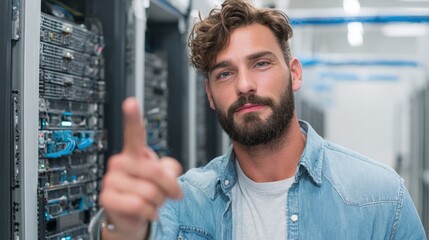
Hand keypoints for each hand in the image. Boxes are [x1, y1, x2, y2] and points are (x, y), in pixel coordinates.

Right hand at [99, 97, 182, 238]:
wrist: (132, 215)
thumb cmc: (147, 190)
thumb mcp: (165, 178)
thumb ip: (170, 169)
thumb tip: (168, 171)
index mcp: (134, 153)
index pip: (134, 133)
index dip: (133, 118)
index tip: (130, 102)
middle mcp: (120, 162)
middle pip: (155, 172)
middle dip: (169, 187)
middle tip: (170, 194)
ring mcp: (111, 180)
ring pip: (149, 192)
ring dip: (158, 202)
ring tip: (152, 202)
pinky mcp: (107, 198)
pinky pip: (138, 206)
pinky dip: (149, 212)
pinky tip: (145, 211)